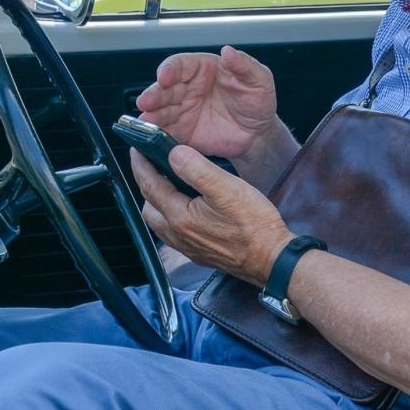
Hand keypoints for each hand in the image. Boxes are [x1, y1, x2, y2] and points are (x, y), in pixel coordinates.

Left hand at [131, 147, 290, 283]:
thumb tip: (174, 154)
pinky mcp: (200, 254)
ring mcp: (189, 247)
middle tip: (154, 167)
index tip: (137, 150)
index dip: (141, 165)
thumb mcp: (227, 188)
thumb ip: (197, 169)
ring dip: (158, 203)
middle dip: (147, 186)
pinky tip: (188, 210)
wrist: (271, 259)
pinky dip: (172, 218)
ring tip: (171, 186)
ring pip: (160, 223)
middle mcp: (179, 235)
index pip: (150, 186)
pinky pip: (174, 234)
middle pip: (149, 208)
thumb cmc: (254, 226)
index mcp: (180, 217)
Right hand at [134, 46, 284, 161]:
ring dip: (151, 114)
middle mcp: (188, 87)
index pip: (180, 64)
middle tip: (146, 101)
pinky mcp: (182, 131)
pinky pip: (166, 130)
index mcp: (203, 69)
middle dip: (154, 93)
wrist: (258, 134)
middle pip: (164, 87)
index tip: (165, 77)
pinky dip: (157, 132)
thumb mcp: (259, 80)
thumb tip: (229, 51)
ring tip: (146, 120)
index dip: (170, 69)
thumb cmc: (257, 102)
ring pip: (160, 109)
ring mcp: (183, 110)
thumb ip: (244, 64)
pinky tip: (151, 135)